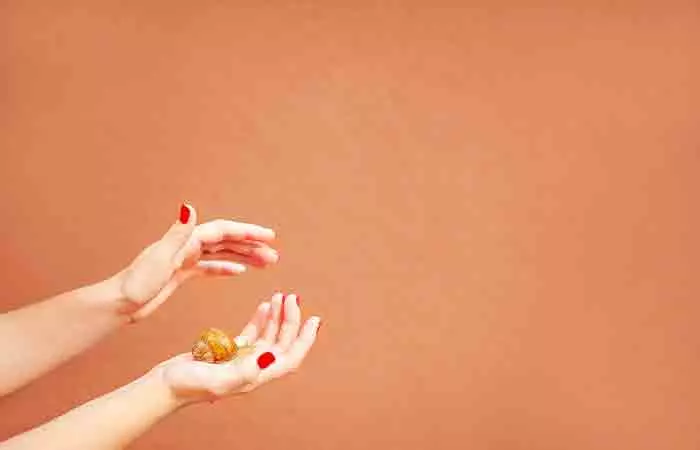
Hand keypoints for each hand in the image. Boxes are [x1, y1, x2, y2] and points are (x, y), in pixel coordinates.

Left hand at [115, 203, 277, 320]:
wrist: (118, 304)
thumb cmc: (136, 284)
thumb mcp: (160, 258)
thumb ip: (178, 233)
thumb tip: (189, 207)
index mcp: (185, 240)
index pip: (223, 231)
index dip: (247, 232)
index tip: (269, 237)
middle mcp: (186, 245)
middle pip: (226, 240)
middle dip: (251, 245)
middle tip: (274, 255)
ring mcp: (184, 259)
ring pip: (221, 253)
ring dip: (244, 256)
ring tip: (266, 263)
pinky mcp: (180, 273)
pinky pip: (209, 267)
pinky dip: (226, 268)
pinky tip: (240, 272)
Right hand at [153, 293, 320, 403]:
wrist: (163, 385)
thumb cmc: (187, 385)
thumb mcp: (217, 378)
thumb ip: (244, 370)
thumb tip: (269, 358)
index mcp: (255, 376)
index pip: (291, 358)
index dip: (305, 340)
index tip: (315, 319)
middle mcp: (253, 369)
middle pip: (282, 343)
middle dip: (291, 320)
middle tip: (292, 296)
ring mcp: (241, 360)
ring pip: (268, 336)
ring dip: (277, 317)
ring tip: (280, 296)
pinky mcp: (228, 352)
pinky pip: (252, 333)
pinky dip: (260, 319)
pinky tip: (264, 305)